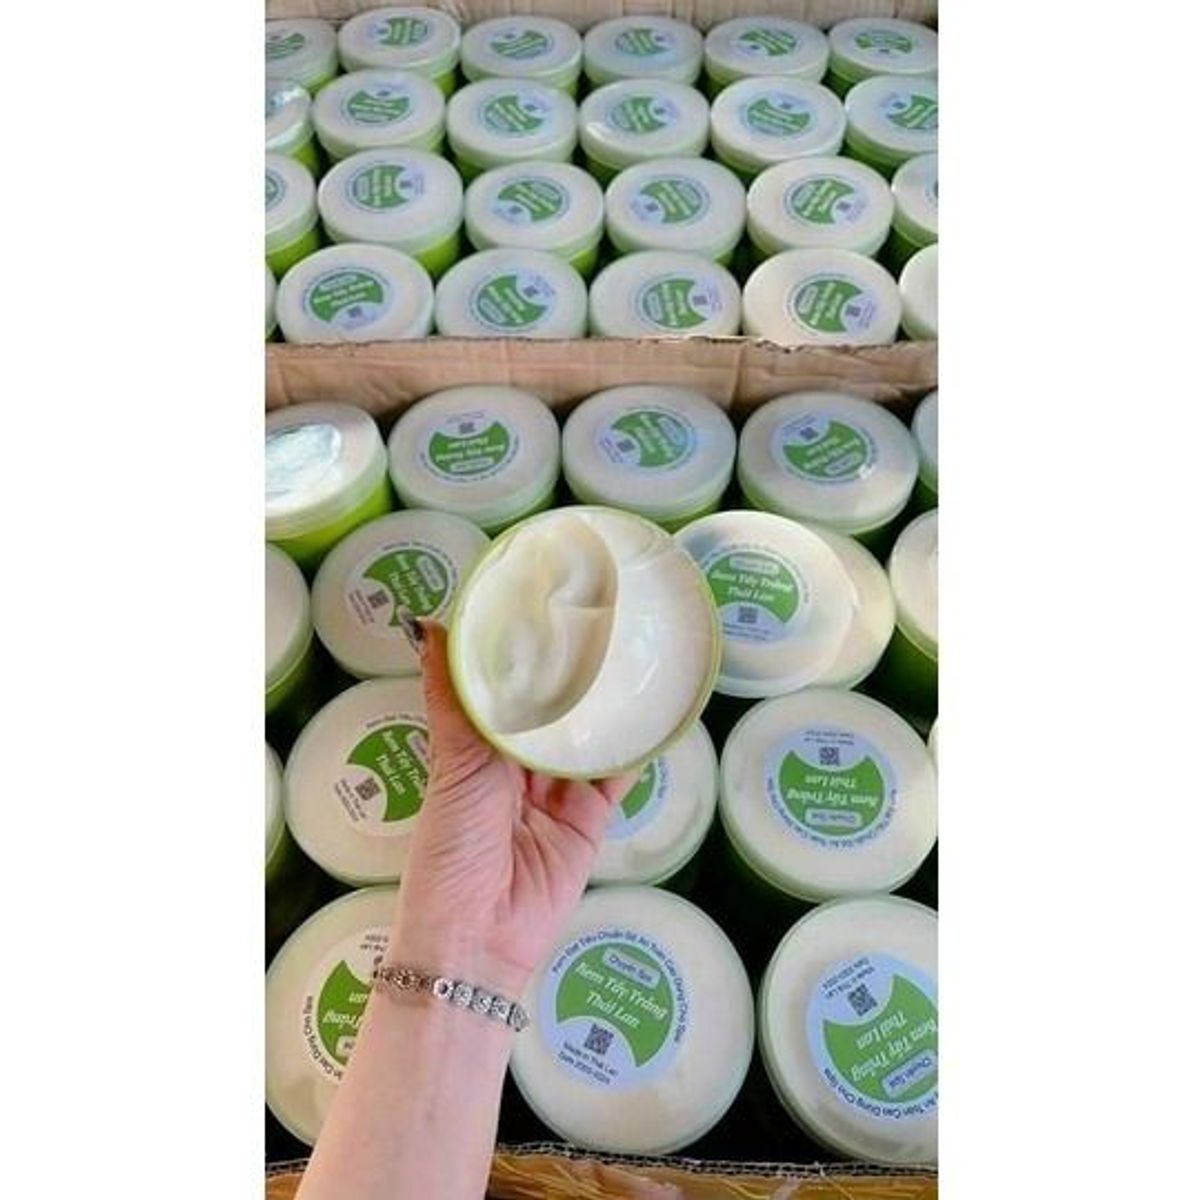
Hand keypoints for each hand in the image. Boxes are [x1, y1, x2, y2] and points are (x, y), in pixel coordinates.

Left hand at [389, 621, 636, 997]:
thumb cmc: (452, 849)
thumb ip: (451, 699)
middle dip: (568, 674)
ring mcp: (556, 794)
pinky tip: (653, 708)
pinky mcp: (590, 820)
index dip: (519, 653)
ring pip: (584, 738)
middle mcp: (515, 769)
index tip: (539, 600)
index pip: (501, 691)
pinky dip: (634, 747)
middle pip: (548, 712)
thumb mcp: (452, 766)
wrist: (479, 938)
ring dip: (604, 704)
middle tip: (597, 614)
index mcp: (475, 752)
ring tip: (630, 649)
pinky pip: (616, 776)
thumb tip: (421, 623)